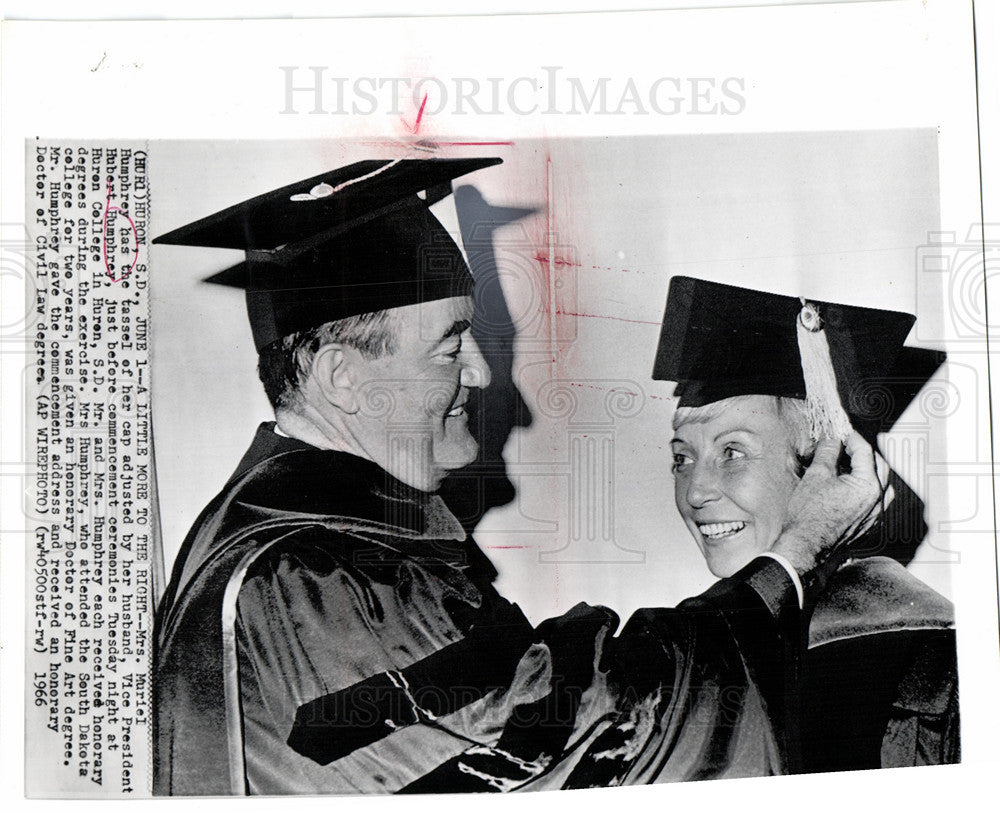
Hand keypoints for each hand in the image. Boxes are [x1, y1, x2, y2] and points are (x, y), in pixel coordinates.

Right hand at [771, 431, 889, 574]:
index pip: (865, 452)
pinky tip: (849, 487)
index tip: (841, 433)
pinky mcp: (868, 525)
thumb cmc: (809, 516)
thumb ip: (828, 453)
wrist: (806, 546)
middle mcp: (877, 501)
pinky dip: (866, 488)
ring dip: (868, 471)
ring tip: (848, 466)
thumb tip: (833, 441)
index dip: (851, 438)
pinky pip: (875, 501)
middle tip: (844, 447)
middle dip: (862, 453)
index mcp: (868, 486)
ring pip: (881, 484)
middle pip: (878, 466)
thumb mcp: (816, 475)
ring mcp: (875, 515)